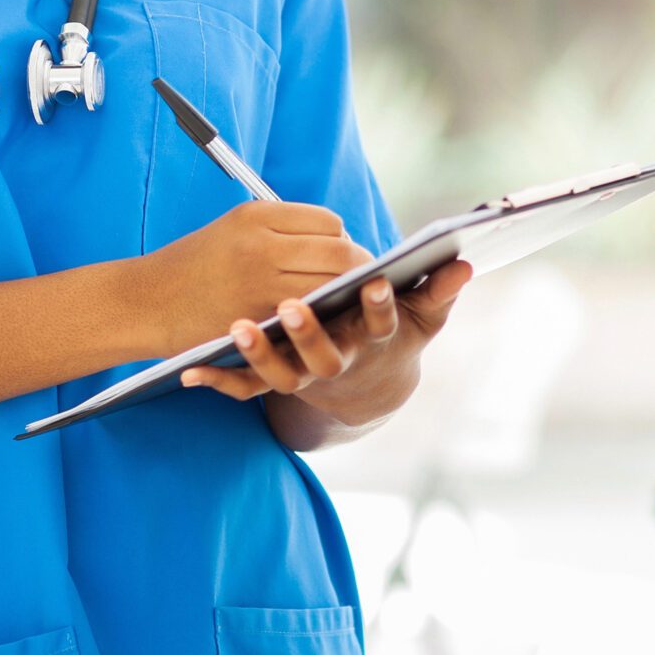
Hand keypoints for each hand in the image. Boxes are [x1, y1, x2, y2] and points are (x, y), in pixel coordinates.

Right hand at [142, 202, 364, 343]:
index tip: (341, 253)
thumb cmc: (194, 265)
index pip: (329, 222)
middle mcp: (262, 245)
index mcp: (257, 215)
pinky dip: (320, 319)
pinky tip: (318, 322)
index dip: (342, 239)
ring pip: (330, 288)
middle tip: (360, 282)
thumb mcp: (235, 228)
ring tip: (342, 302)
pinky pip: (308, 318)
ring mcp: (261, 284)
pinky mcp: (257, 321)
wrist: (144, 301)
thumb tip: (336, 239)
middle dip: (357, 269)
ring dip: (343, 297)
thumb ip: (283, 230)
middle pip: (340, 253)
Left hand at [181, 258, 474, 434]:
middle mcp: (339, 363)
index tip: (373, 282)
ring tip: (237, 328)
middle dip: (309, 333)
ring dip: (259, 355)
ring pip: (281, 375)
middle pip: (324, 356)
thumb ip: (440, 292)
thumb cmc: (396, 337)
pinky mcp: (277, 384)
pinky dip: (218, 383)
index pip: (380, 322)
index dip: (378, 305)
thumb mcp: (425, 320)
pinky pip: (245, 389)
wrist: (369, 392)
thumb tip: (465, 263)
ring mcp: (305, 376)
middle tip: (292, 305)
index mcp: (374, 341)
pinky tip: (190, 373)